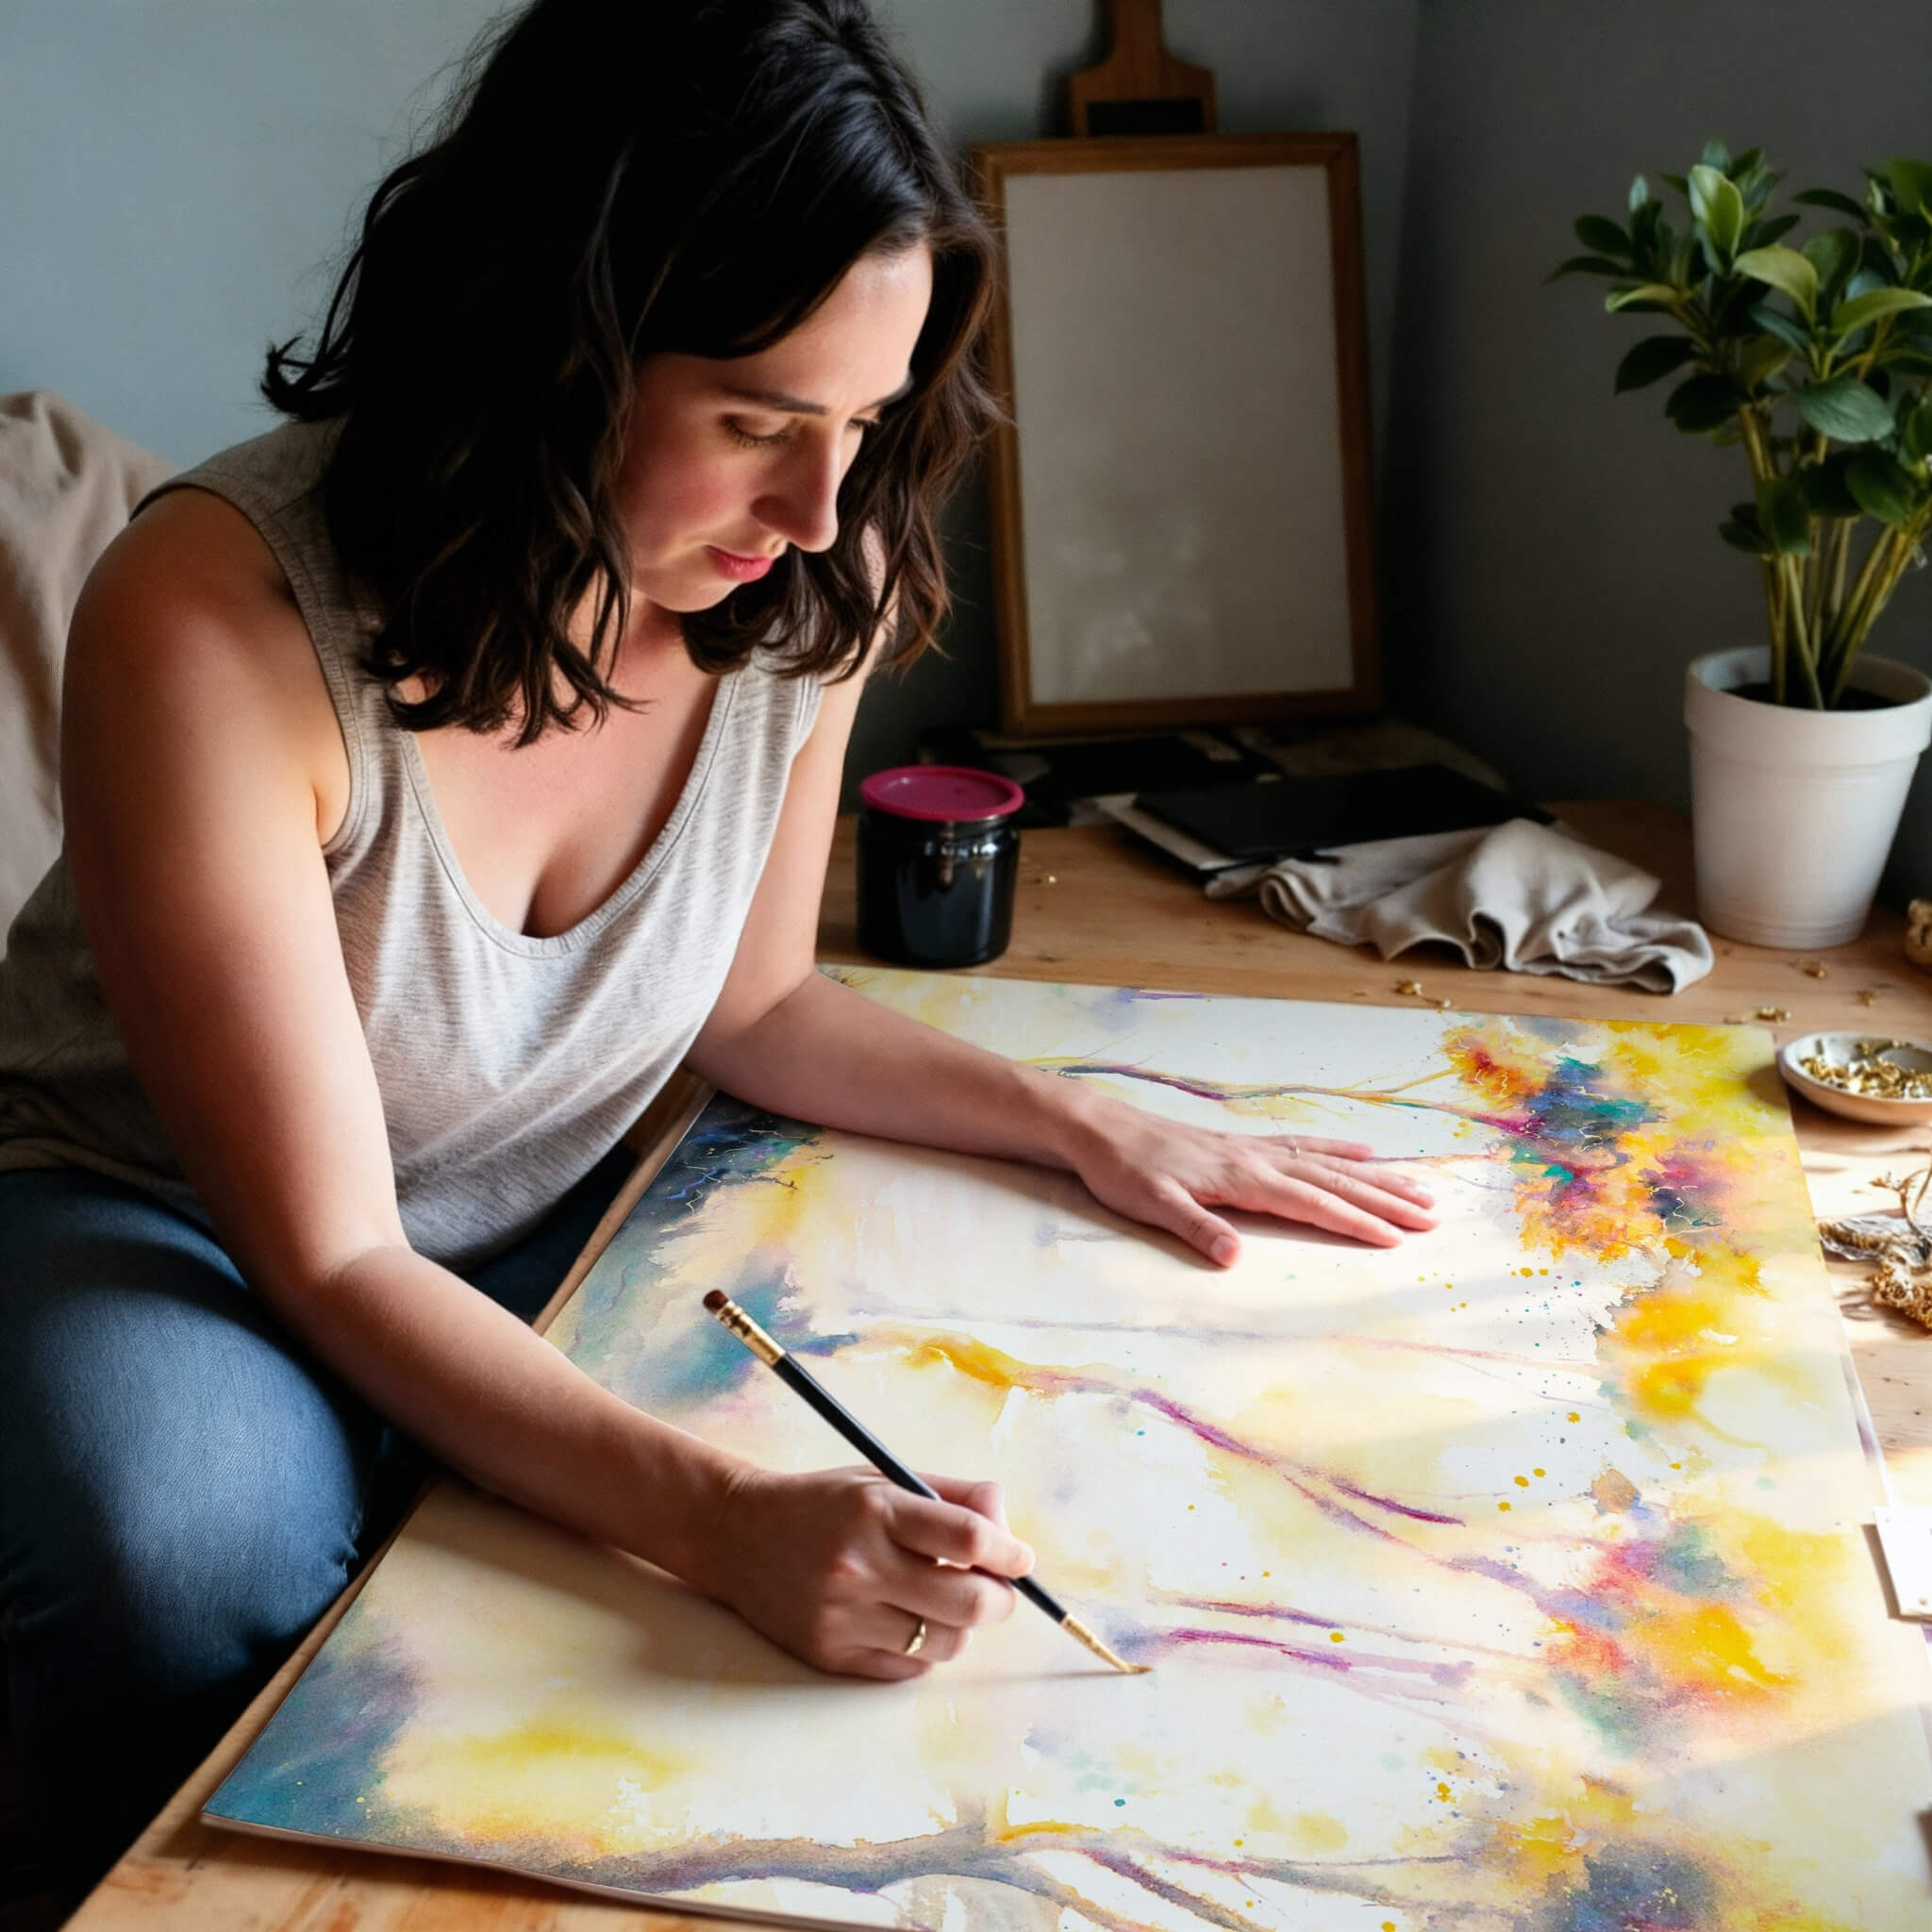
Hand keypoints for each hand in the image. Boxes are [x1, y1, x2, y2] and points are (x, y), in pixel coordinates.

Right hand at [702, 1466, 1032, 1679]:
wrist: (736, 1535)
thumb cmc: (823, 1503)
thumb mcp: (884, 1479)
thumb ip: (954, 1497)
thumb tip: (1008, 1532)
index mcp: (876, 1511)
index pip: (968, 1538)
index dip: (1009, 1553)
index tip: (1019, 1558)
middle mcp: (859, 1566)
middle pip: (968, 1602)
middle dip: (999, 1598)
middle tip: (999, 1588)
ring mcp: (843, 1617)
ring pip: (944, 1642)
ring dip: (961, 1625)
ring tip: (945, 1601)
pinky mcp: (830, 1656)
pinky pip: (909, 1668)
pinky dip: (923, 1649)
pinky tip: (907, 1620)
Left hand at [1065, 1094, 1436, 1263]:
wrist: (1101, 1130)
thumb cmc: (1123, 1172)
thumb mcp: (1150, 1205)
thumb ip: (1195, 1228)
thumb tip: (1233, 1256)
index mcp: (1242, 1179)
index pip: (1312, 1203)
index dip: (1355, 1221)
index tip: (1397, 1238)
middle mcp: (1258, 1159)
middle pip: (1335, 1181)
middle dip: (1385, 1200)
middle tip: (1432, 1216)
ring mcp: (1255, 1149)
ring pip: (1329, 1163)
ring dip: (1375, 1177)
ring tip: (1418, 1188)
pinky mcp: (1245, 1145)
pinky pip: (1305, 1145)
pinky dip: (1339, 1150)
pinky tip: (1364, 1152)